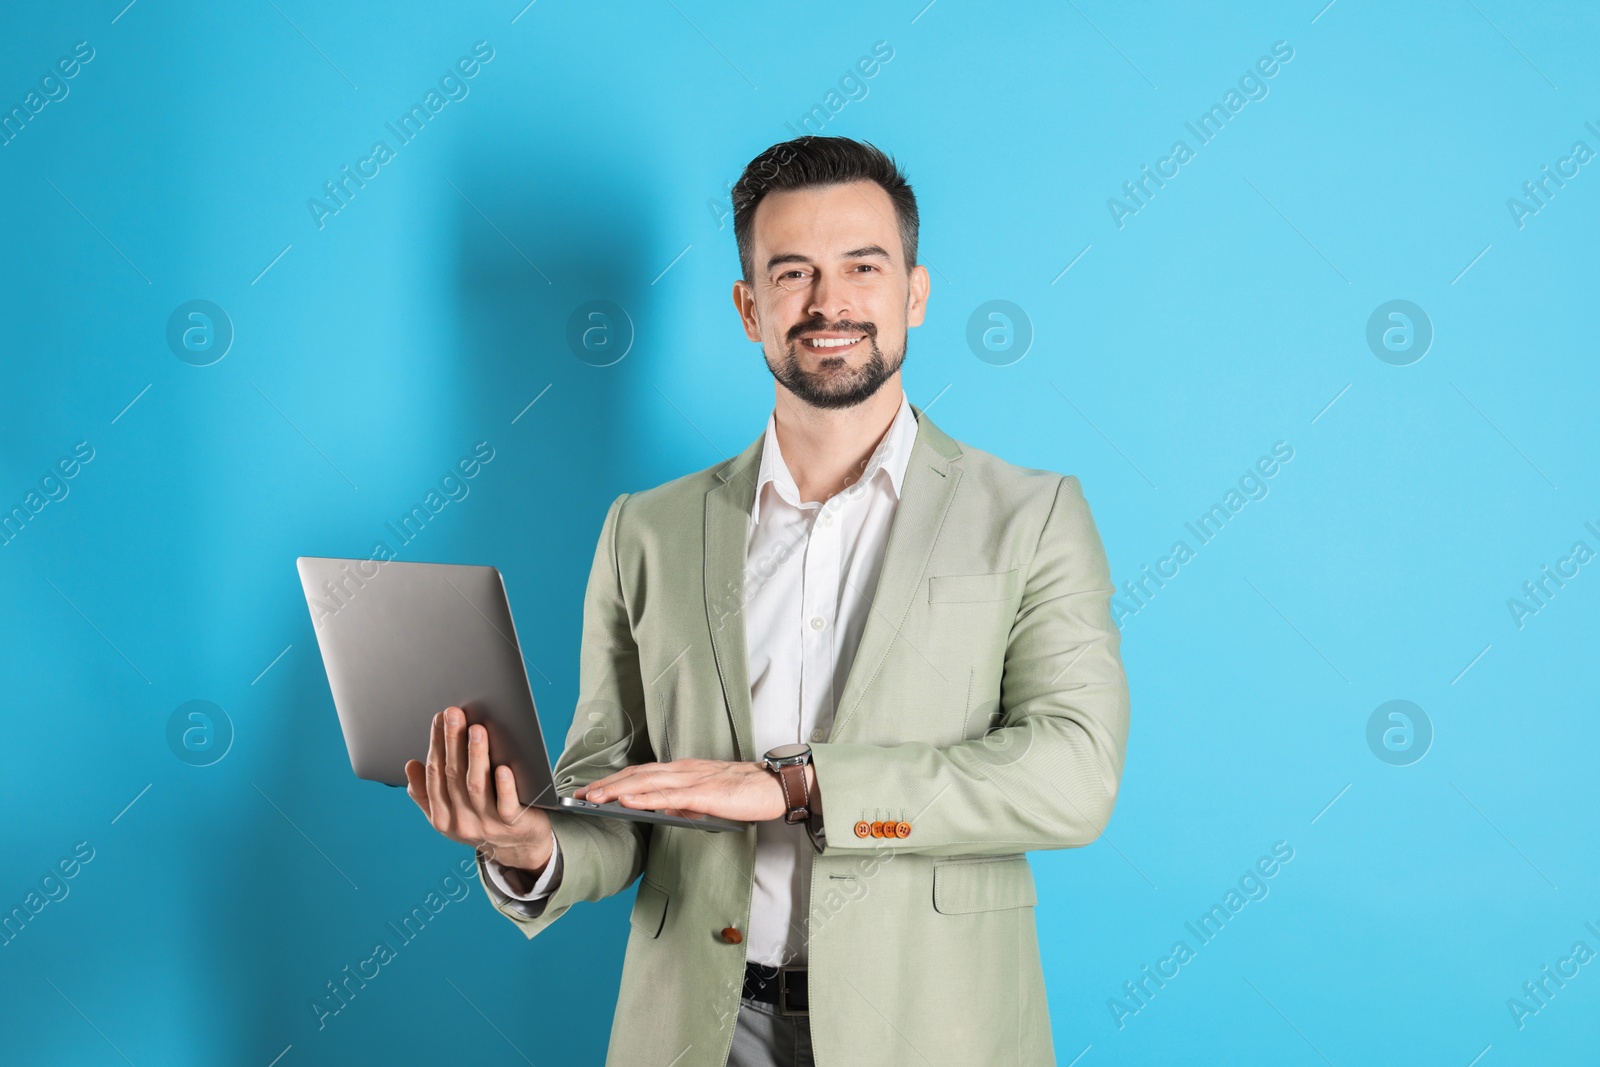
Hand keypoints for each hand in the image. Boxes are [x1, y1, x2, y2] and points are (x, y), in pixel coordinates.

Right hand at [404, 706, 554, 875]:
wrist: (518, 849)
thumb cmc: (482, 821)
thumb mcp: (449, 813)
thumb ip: (427, 792)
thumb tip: (410, 765)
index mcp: (442, 817)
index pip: (434, 774)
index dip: (435, 744)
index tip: (438, 718)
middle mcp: (461, 822)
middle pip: (453, 775)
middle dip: (452, 741)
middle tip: (453, 713)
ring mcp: (487, 824)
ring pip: (477, 786)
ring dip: (476, 755)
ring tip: (477, 729)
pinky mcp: (513, 824)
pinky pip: (506, 805)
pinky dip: (504, 786)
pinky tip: (503, 766)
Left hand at [577, 757, 816, 822]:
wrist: (776, 786)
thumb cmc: (746, 792)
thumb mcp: (709, 797)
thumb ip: (685, 802)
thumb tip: (665, 812)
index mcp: (685, 770)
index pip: (643, 773)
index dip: (616, 780)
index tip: (593, 788)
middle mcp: (684, 770)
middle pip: (637, 775)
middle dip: (607, 785)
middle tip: (581, 795)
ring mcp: (693, 780)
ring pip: (646, 783)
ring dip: (617, 790)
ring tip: (594, 798)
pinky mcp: (704, 794)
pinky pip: (668, 797)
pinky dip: (644, 799)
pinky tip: (626, 803)